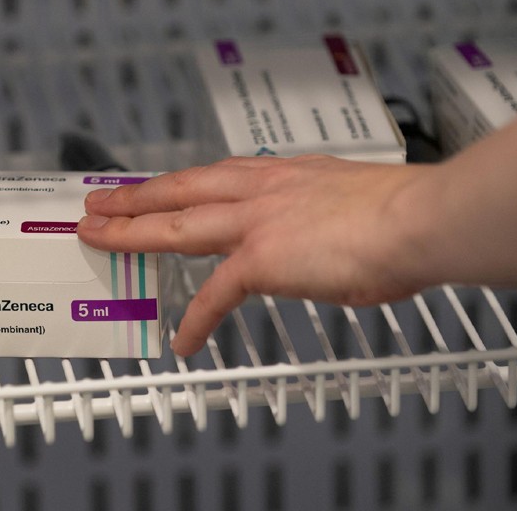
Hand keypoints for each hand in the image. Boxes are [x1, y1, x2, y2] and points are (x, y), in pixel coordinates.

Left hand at [77, 155, 434, 355]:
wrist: (418, 220)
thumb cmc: (406, 212)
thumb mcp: (358, 199)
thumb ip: (331, 216)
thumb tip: (335, 233)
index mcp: (288, 174)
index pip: (219, 174)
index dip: (184, 181)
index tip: (162, 183)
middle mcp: (264, 189)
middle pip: (181, 189)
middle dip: (136, 195)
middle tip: (101, 200)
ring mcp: (257, 221)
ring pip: (176, 225)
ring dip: (131, 231)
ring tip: (98, 236)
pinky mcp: (261, 258)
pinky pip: (214, 295)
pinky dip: (196, 321)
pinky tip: (182, 342)